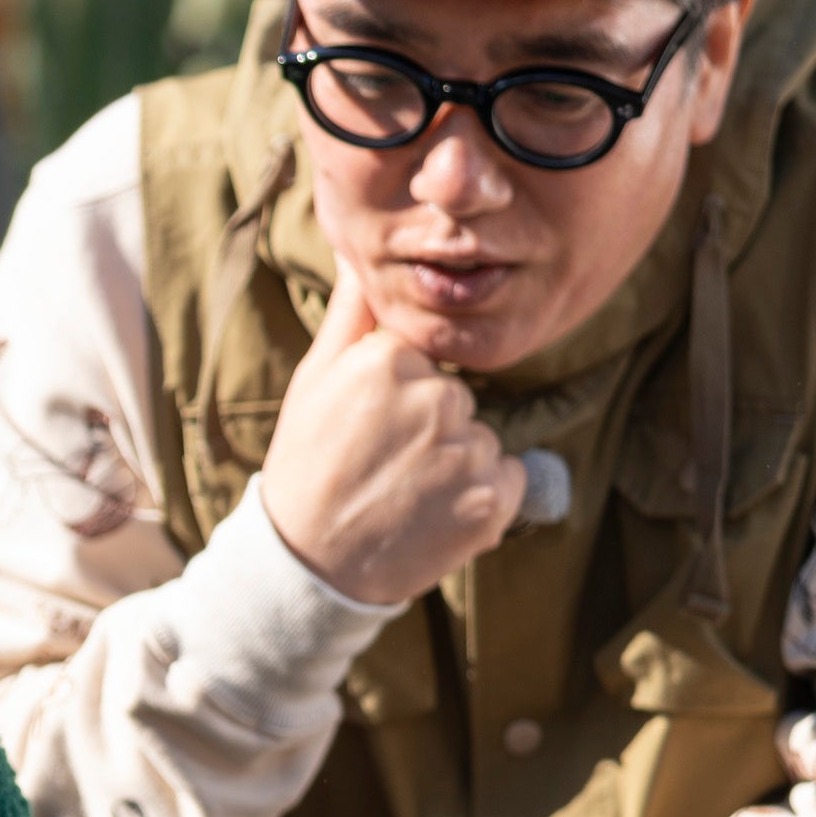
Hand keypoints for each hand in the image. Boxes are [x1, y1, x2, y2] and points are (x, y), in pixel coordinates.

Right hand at [255, 263, 523, 607]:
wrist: (312, 565)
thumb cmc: (308, 464)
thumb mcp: (315, 378)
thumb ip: (352, 310)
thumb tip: (362, 251)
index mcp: (390, 360)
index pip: (423, 355)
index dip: (396, 392)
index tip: (366, 426)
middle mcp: (435, 399)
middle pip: (454, 396)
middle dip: (428, 425)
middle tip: (380, 464)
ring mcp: (466, 452)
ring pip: (479, 437)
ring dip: (453, 462)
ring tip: (403, 493)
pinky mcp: (493, 501)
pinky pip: (507, 475)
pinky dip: (482, 496)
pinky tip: (433, 513)